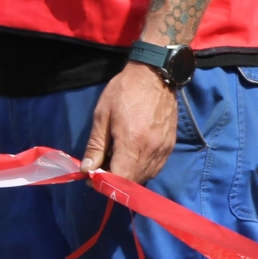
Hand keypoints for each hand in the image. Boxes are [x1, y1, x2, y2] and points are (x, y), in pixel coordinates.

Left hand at [80, 62, 178, 182]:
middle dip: (116, 182)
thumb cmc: (124, 91)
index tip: (93, 177)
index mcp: (131, 142)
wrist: (155, 74)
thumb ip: (96, 146)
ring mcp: (163, 148)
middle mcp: (150, 149)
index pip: (120, 179)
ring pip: (146, 176)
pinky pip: (156, 167)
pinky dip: (143, 169)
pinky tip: (134, 158)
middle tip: (103, 169)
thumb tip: (87, 170)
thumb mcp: (102, 115)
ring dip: (130, 176)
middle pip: (133, 181)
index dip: (104, 184)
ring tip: (118, 163)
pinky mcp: (170, 144)